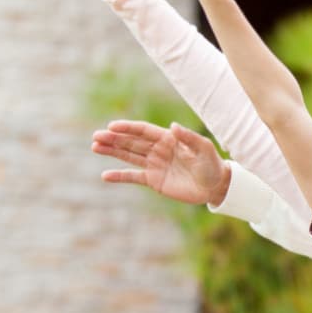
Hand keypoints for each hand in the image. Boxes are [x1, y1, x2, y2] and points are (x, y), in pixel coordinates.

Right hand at [92, 119, 230, 205]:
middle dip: (114, 139)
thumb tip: (173, 126)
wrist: (216, 186)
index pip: (143, 131)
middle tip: (96, 136)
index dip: (127, 128)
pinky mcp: (154, 180)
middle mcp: (158, 149)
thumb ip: (188, 137)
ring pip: (129, 156)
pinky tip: (105, 175)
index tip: (111, 126)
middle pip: (131, 142)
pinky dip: (119, 176)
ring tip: (95, 147)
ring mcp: (154, 165)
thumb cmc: (212, 164)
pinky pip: (133, 176)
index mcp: (167, 138)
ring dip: (112, 151)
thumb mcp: (203, 149)